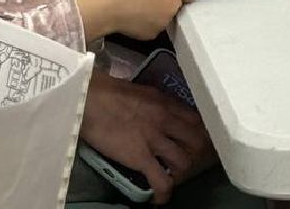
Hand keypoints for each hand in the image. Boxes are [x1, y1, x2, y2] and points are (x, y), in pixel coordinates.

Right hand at [78, 0, 196, 41]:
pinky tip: (134, 17)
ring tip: (138, 6)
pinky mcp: (153, 35)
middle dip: (167, 0)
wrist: (107, 7)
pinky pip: (154, 27)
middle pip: (176, 4)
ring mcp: (163, 23)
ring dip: (157, 12)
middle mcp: (173, 7)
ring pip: (165, 16)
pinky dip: (147, 23)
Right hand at [79, 67, 216, 204]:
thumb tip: (162, 114)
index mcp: (167, 103)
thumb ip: (157, 104)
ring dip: (180, 174)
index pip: (196, 120)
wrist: (89, 99)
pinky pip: (160, 180)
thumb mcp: (143, 92)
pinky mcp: (140, 158)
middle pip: (197, 141)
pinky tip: (160, 199)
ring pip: (183, 162)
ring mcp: (155, 140)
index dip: (199, 134)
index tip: (195, 143)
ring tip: (171, 178)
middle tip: (185, 161)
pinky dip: (163, 193)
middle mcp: (167, 120)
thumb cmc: (109, 92)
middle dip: (195, 155)